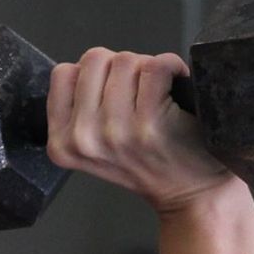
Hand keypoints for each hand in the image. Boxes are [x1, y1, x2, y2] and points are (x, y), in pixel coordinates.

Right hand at [45, 49, 229, 212]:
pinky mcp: (150, 122)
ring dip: (146, 69)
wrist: (191, 193)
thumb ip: (78, 112)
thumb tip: (88, 66)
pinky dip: (171, 67)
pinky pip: (156, 66)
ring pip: (125, 60)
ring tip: (157, 95)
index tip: (112, 92)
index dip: (93, 74)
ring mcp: (116, 130)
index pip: (64, 74)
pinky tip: (176, 85)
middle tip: (138, 95)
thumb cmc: (148, 165)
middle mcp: (83, 138)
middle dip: (119, 69)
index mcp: (62, 143)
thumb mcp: (93, 148)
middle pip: (95, 60)